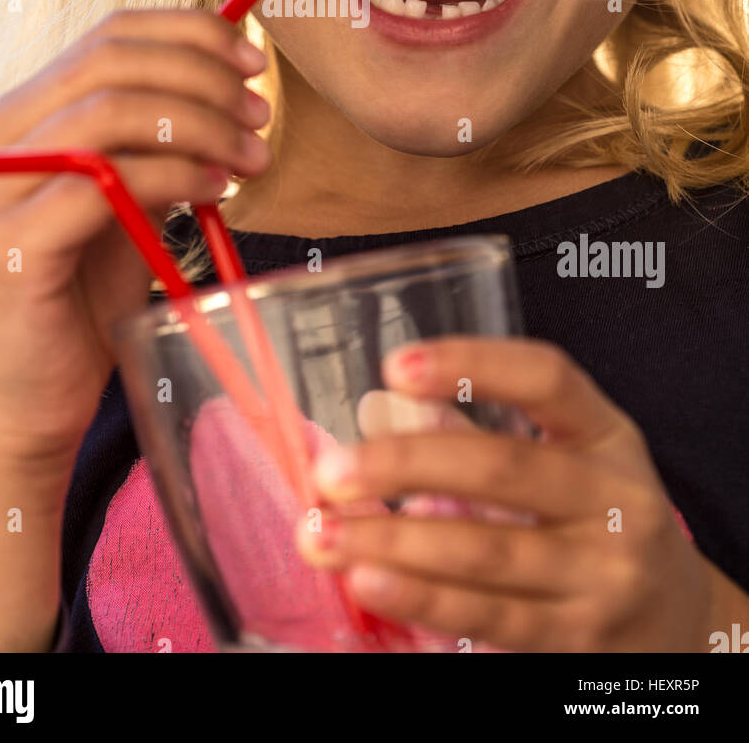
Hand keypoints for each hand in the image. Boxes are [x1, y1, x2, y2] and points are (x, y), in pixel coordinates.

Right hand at [0, 8, 270, 469]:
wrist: (17, 414)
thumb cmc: (74, 309)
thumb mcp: (119, 208)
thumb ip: (152, 148)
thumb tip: (228, 86)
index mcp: (17, 118)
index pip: (106, 35)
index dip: (187, 32)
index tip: (250, 57)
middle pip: (110, 62)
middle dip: (203, 77)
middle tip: (260, 114)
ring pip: (109, 113)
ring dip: (200, 124)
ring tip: (251, 158)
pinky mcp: (8, 245)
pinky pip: (106, 183)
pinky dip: (175, 174)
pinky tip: (216, 191)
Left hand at [296, 336, 726, 651]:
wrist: (677, 619)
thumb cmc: (597, 518)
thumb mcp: (568, 459)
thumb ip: (482, 434)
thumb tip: (379, 412)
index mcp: (605, 434)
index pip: (546, 378)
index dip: (471, 362)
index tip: (395, 364)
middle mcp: (612, 498)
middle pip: (500, 468)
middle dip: (403, 464)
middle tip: (333, 471)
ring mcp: (601, 573)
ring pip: (485, 550)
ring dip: (391, 541)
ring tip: (324, 533)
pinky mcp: (576, 637)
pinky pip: (488, 616)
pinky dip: (421, 597)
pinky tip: (370, 580)